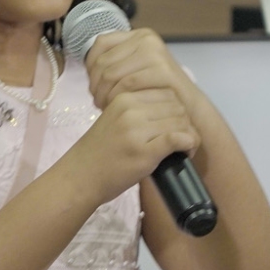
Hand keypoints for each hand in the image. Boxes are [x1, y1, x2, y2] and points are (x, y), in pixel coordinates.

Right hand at [59, 85, 198, 204]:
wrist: (80, 177)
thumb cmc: (98, 153)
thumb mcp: (114, 120)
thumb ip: (137, 112)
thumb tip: (171, 111)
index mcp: (124, 98)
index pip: (166, 93)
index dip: (177, 108)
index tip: (176, 125)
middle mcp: (130, 110)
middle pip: (176, 107)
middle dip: (186, 122)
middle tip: (183, 140)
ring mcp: (137, 131)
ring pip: (180, 122)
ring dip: (189, 135)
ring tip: (185, 149)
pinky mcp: (144, 152)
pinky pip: (178, 139)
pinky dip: (188, 144)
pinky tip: (185, 152)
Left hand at [81, 26, 200, 121]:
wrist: (187, 107)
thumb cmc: (157, 91)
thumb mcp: (136, 69)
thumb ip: (116, 62)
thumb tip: (88, 65)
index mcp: (138, 35)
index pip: (100, 43)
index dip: (90, 65)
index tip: (92, 84)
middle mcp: (146, 39)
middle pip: (103, 61)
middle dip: (95, 84)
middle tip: (96, 100)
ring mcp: (155, 53)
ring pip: (111, 74)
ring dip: (103, 94)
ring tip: (104, 106)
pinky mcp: (162, 70)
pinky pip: (127, 85)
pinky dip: (116, 98)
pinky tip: (117, 107)